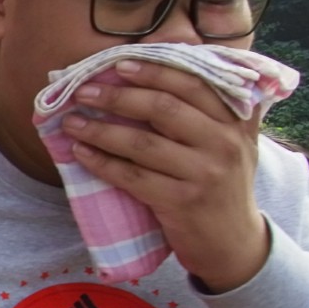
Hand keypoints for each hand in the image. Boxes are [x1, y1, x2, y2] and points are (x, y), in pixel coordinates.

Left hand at [60, 60, 269, 289]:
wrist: (233, 243)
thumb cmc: (221, 185)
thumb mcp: (233, 143)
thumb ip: (210, 111)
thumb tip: (161, 73)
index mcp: (236, 120)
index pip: (192, 84)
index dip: (154, 71)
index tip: (119, 64)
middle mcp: (224, 142)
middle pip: (163, 109)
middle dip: (117, 97)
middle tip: (83, 91)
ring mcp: (204, 173)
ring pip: (142, 143)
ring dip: (101, 130)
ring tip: (72, 121)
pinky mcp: (182, 201)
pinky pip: (132, 177)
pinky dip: (102, 163)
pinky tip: (81, 153)